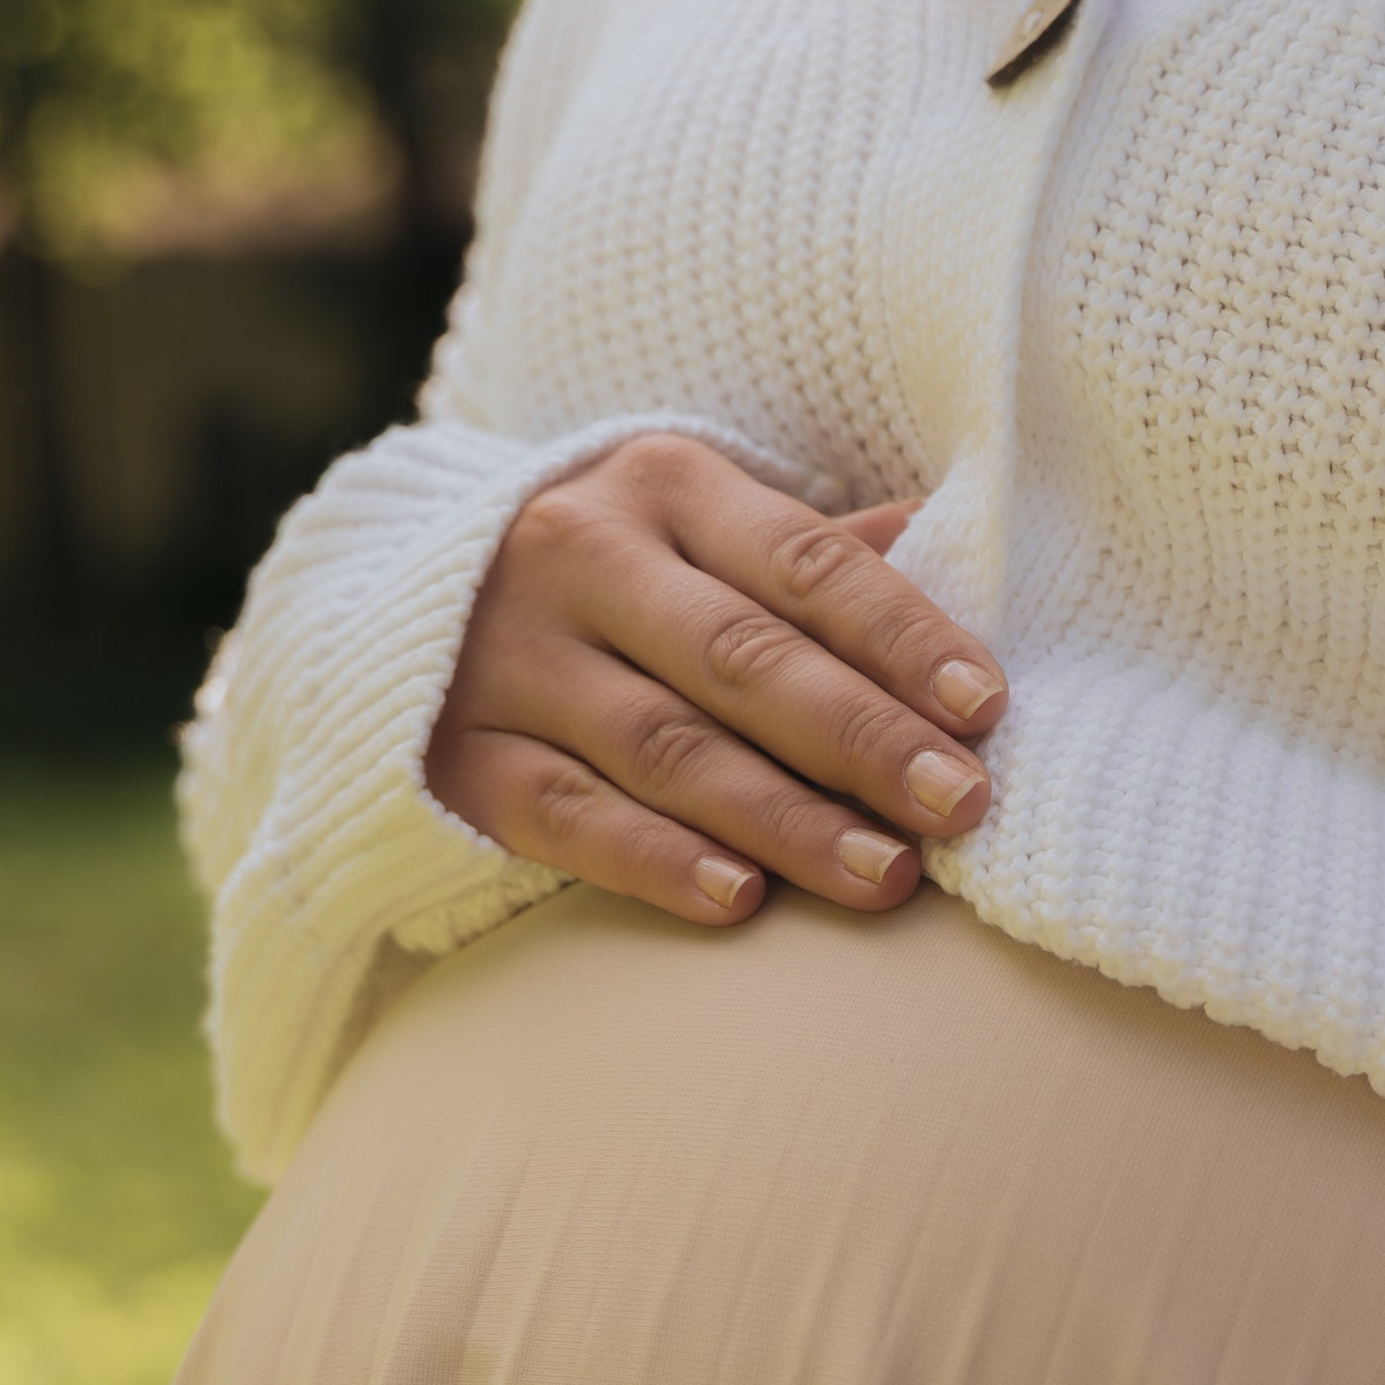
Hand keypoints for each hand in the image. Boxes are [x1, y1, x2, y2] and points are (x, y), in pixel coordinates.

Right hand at [426, 435, 1006, 927]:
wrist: (399, 602)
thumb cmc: (619, 572)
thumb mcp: (704, 526)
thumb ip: (820, 554)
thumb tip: (950, 552)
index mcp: (664, 485)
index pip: (804, 563)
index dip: (901, 636)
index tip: (985, 708)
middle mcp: (579, 558)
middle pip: (743, 659)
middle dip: (862, 738)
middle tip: (959, 805)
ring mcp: (511, 659)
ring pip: (666, 747)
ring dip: (784, 817)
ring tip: (885, 875)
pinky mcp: (461, 756)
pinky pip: (568, 815)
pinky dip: (656, 859)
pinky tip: (738, 899)